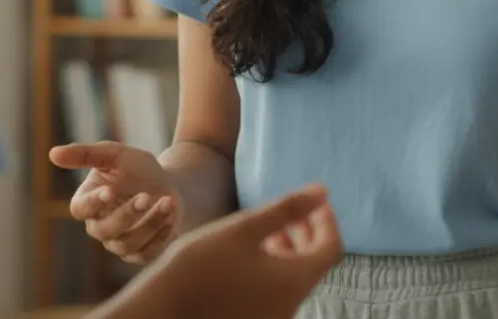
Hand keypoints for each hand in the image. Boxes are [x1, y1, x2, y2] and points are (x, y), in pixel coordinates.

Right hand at [49, 141, 179, 263]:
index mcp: (88, 201)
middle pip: (103, 230)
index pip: (80, 208)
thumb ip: (85, 154)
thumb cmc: (136, 168)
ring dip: (149, 223)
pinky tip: (171, 211)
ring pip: (127, 244)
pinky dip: (160, 233)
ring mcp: (119, 243)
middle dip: (125, 215)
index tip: (109, 189)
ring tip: (167, 200)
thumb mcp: (114, 154)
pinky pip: (147, 252)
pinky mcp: (141, 253)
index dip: (92, 202)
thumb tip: (52, 153)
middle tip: (145, 196)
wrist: (168, 183)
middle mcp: (100, 225)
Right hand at [147, 184, 341, 318]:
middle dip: (310, 233)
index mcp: (294, 281)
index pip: (331, 248)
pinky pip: (278, 292)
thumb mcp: (247, 227)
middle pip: (314, 264)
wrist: (166, 307)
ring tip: (272, 227)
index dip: (327, 220)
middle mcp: (290, 305)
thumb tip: (323, 191)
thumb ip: (288, 208)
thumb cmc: (204, 263)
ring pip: (295, 278)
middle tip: (295, 210)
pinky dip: (276, 268)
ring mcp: (274, 317)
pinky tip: (254, 252)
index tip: (315, 200)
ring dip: (292, 249)